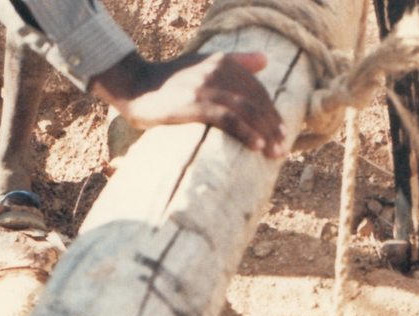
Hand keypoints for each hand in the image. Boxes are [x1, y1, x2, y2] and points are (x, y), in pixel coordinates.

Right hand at [89, 51, 287, 157]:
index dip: (272, 113)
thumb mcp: (204, 63)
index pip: (257, 90)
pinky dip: (245, 132)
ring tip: (275, 153)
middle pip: (255, 101)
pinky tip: (257, 145)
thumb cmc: (170, 79)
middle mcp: (218, 71)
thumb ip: (236, 61)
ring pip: (246, 111)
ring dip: (265, 133)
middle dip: (272, 127)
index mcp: (223, 62)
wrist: (135, 86)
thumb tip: (265, 60)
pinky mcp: (194, 104)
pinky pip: (227, 118)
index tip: (283, 133)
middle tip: (283, 149)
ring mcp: (206, 87)